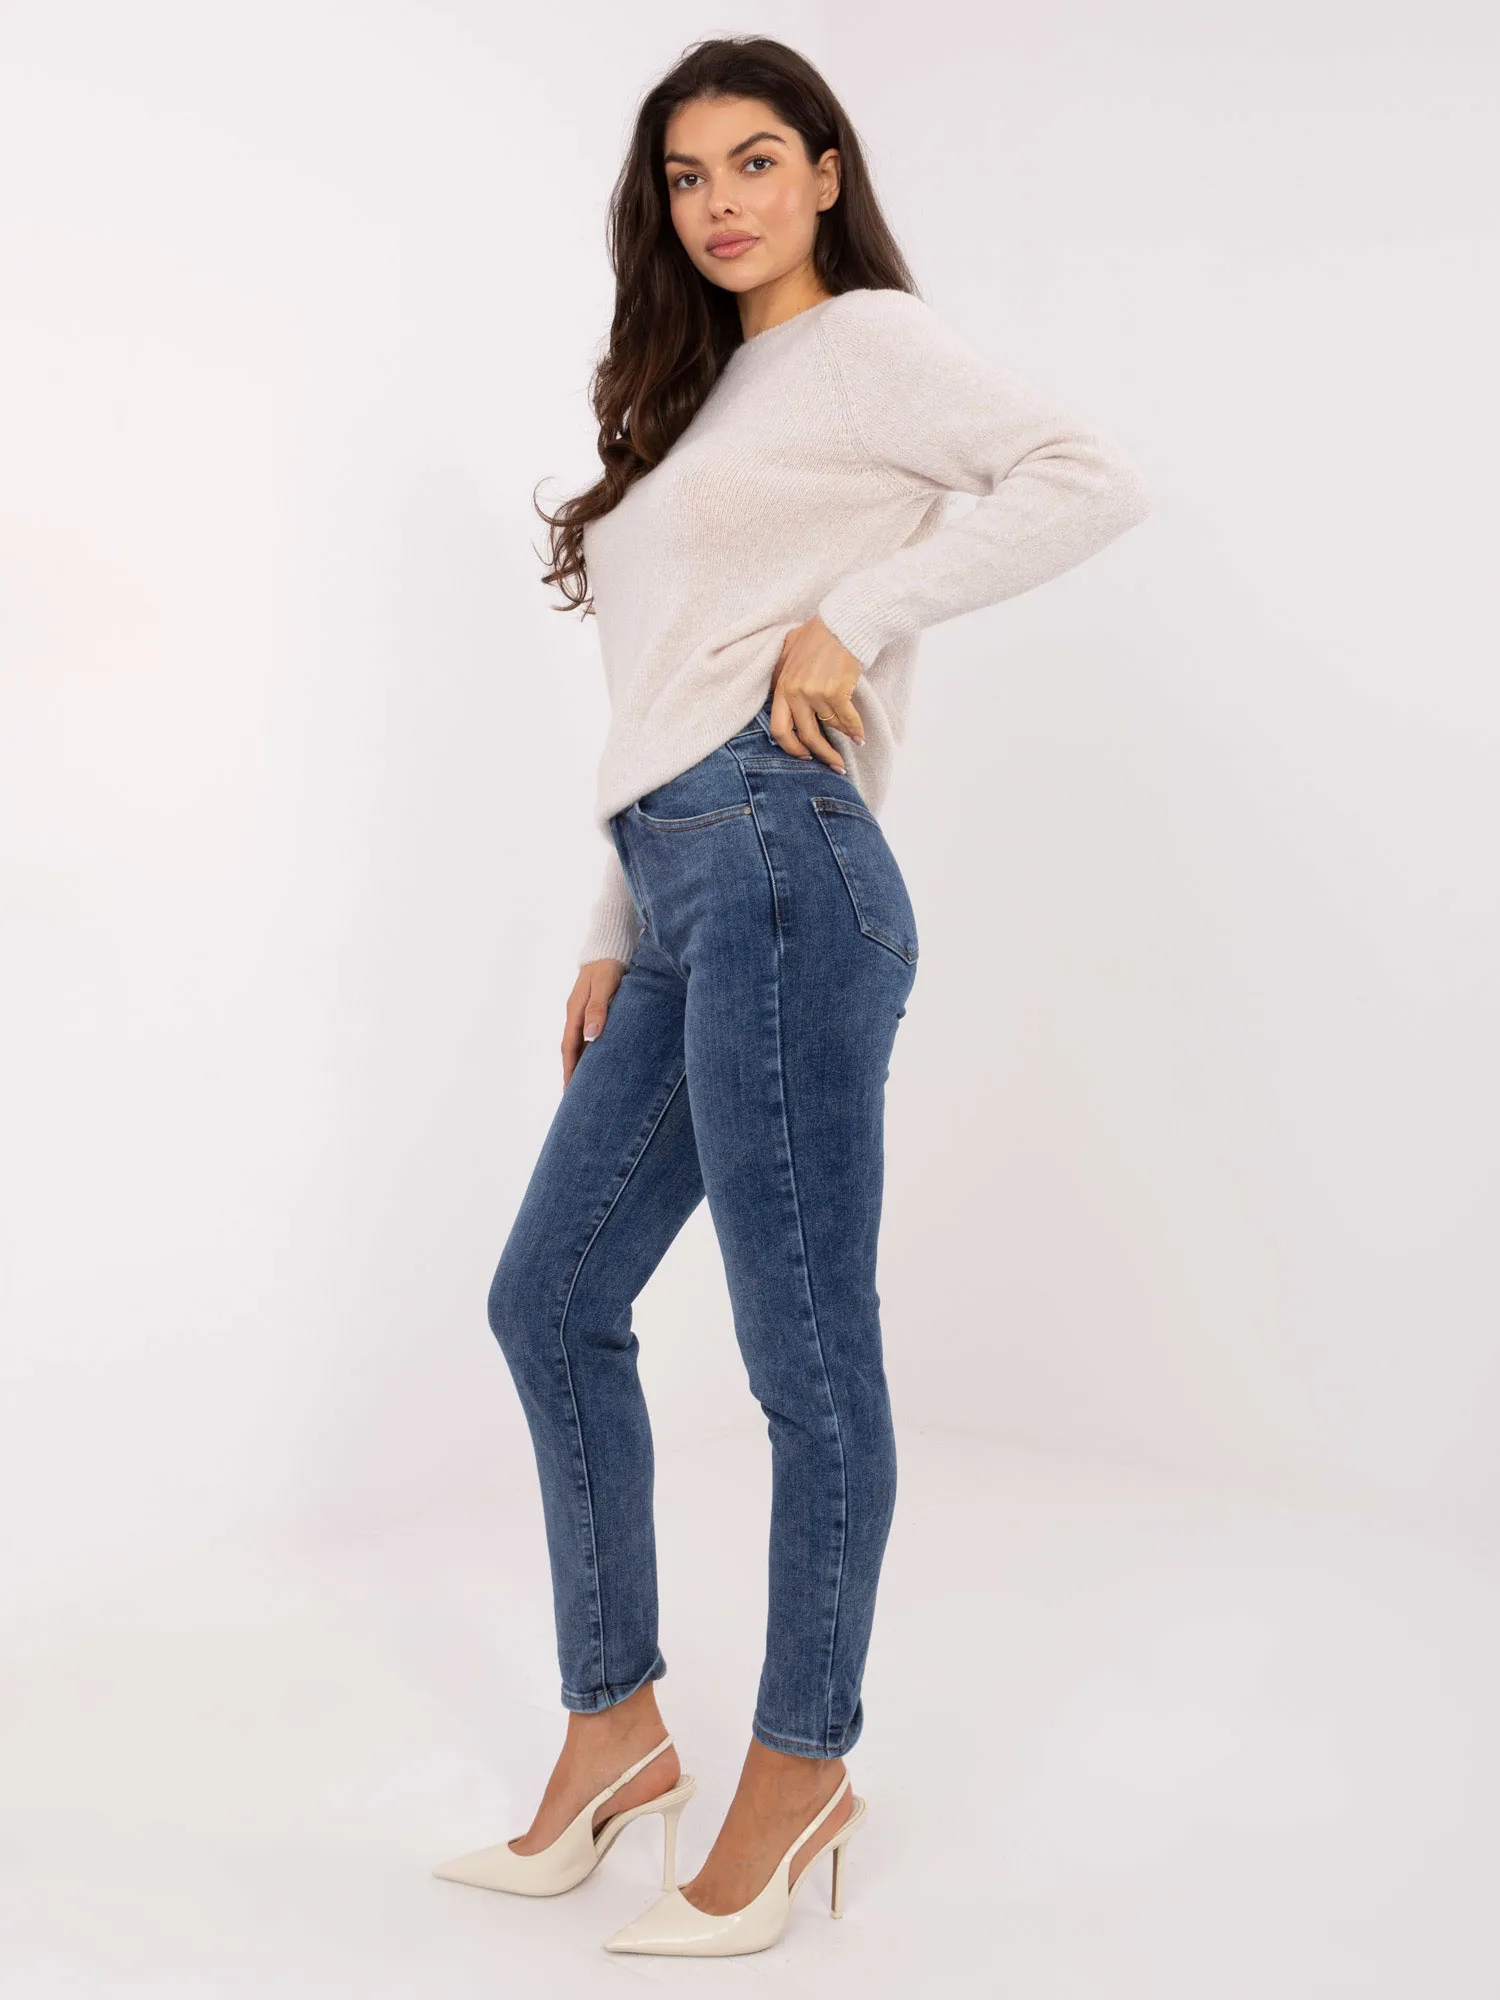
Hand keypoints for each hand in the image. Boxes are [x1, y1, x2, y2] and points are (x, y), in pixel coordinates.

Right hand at [562, 958, 624, 1086]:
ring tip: (584, 1084)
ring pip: (578, 1043)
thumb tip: (590, 1035)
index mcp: (575, 1011)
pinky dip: (587, 1051)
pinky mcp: (590, 1009)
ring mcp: (581, 1011)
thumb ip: (598, 1008)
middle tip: (574, 1097)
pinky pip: (586, 1035)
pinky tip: (595, 1059)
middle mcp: (575, 1013)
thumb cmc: (609, 965)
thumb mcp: (605, 984)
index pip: (569, 1047)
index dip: (569, 1069)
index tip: (569, 1090)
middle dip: (571, 1072)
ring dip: (579, 1063)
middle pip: (570, 1049)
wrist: (609, 947)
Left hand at [769, 616, 865, 770]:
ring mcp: (814, 693)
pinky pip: (846, 720)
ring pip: (829, 727)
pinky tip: (860, 737)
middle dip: (820, 755)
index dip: (791, 747)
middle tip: (833, 765)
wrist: (844, 622)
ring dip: (842, 737)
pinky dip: (855, 730)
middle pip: (804, 736)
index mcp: (782, 685)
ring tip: (854, 741)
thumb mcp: (790, 648)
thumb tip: (777, 687)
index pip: (779, 728)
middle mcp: (795, 693)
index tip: (804, 755)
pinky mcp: (836, 692)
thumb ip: (781, 670)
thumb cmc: (820, 632)